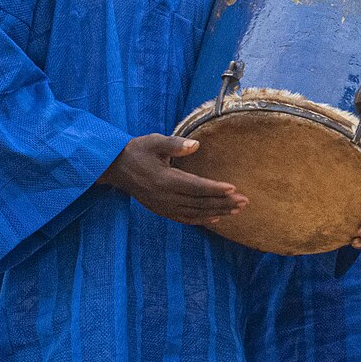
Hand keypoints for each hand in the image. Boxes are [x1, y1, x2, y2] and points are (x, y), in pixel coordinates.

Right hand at [101, 134, 246, 225]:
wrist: (116, 168)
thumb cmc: (138, 151)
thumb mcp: (154, 142)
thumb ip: (174, 144)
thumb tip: (195, 145)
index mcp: (164, 180)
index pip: (194, 186)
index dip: (214, 188)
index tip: (233, 188)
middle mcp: (165, 197)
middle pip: (199, 203)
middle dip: (223, 202)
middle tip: (245, 201)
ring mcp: (163, 206)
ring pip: (194, 213)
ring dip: (217, 212)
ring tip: (238, 210)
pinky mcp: (161, 210)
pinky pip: (184, 218)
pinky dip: (201, 220)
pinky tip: (217, 218)